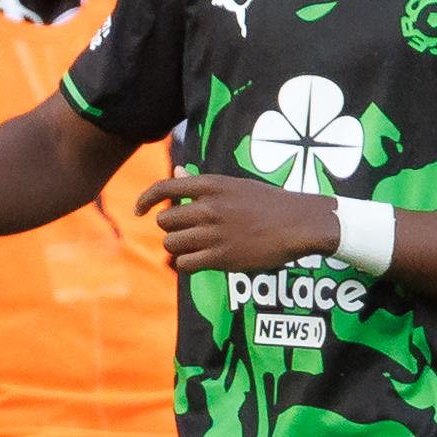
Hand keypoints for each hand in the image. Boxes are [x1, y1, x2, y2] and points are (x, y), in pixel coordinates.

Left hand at [135, 174, 338, 273]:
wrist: (298, 224)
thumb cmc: (268, 203)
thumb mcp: (234, 186)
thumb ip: (201, 184)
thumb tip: (176, 173)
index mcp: (211, 185)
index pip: (164, 187)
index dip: (144, 200)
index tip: (138, 211)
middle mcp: (209, 207)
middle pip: (165, 221)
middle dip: (171, 228)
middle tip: (187, 232)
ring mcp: (214, 233)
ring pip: (172, 244)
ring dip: (178, 248)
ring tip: (195, 247)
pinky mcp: (221, 258)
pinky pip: (185, 264)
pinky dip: (188, 264)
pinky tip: (200, 260)